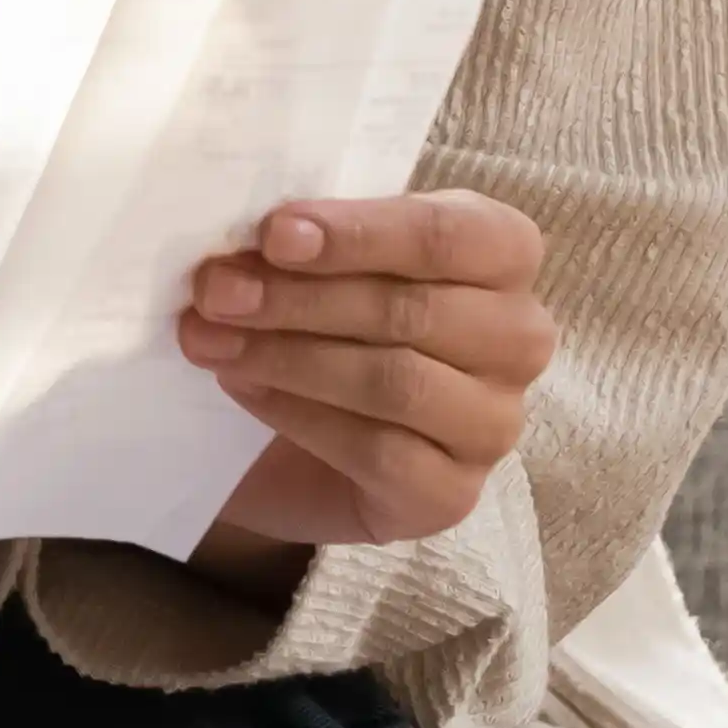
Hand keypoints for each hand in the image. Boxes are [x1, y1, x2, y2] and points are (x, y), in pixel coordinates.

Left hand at [176, 191, 552, 558]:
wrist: (294, 441)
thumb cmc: (322, 321)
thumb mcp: (317, 262)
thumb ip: (304, 242)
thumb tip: (245, 241)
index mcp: (501, 253)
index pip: (451, 233)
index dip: (361, 232)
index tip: (274, 234)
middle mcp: (517, 338)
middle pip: (415, 310)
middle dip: (300, 298)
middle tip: (215, 290)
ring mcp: (494, 423)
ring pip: (396, 382)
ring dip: (289, 357)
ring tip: (209, 340)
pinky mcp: (452, 494)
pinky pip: (378, 453)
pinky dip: (299, 416)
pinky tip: (244, 389)